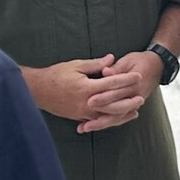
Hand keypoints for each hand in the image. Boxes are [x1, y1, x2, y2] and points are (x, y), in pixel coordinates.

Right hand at [23, 57, 147, 134]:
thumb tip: (111, 59)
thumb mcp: (76, 65)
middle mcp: (86, 102)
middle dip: (128, 100)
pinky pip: (98, 120)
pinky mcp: (79, 117)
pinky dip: (110, 119)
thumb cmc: (56, 75)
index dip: (126, 79)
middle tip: (141, 97)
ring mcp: (82, 112)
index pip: (111, 83)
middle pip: (113, 103)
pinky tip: (119, 117)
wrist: (37, 91)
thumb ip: (95, 64)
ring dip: (122, 113)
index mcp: (86, 87)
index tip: (138, 76)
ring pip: (107, 116)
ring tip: (135, 110)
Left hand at [93, 51, 164, 132]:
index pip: (116, 93)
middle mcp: (135, 96)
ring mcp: (134, 104)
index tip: (89, 101)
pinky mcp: (131, 107)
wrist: (157, 66)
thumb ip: (116, 68)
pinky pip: (119, 118)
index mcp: (134, 84)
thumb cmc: (141, 61)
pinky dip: (107, 123)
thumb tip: (105, 71)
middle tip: (85, 121)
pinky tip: (95, 126)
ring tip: (86, 127)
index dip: (103, 98)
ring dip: (101, 124)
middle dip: (100, 116)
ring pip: (118, 118)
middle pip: (116, 109)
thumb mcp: (129, 60)